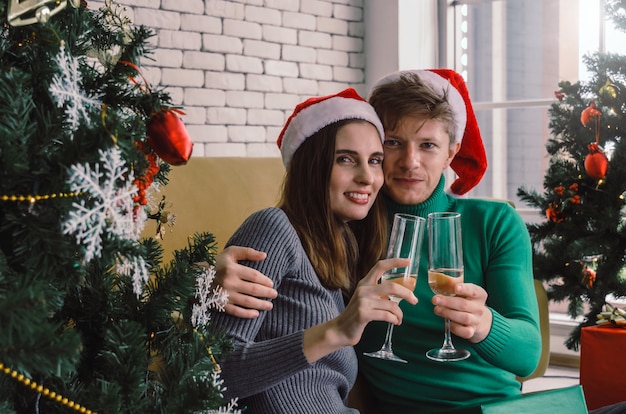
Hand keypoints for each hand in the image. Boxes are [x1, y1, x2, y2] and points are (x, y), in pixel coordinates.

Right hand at [214, 246, 277, 317]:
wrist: (194, 278)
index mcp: (232, 269)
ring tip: (270, 306)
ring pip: (248, 302)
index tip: (271, 284)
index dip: (265, 281)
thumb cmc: (216, 264)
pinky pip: (236, 312)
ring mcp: (224, 295)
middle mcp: (229, 282)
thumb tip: (265, 255)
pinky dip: (247, 314)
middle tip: (275, 295)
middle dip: (267, 293)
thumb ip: (247, 252)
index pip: (255, 276)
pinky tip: (256, 314)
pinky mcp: (220, 305)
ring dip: (261, 305)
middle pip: (254, 290)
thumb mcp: (230, 253)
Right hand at [303, 258, 417, 362]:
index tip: (407, 261)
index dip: (395, 262)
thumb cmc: (357, 315)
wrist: (341, 330)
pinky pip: (387, 315)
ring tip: (399, 319)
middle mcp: (364, 289)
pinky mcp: (363, 314)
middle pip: (392, 286)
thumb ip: (379, 293)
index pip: (380, 266)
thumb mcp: (366, 298)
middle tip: (415, 300)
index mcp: (365, 283)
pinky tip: (395, 322)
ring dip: (400, 314)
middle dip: (407, 294)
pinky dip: (394, 320)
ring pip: (392, 305)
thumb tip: (402, 292)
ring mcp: (363, 301)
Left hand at [431, 283, 492, 342]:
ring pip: (464, 318)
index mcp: (479, 295)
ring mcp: (476, 320)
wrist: (480, 320)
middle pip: (464, 305)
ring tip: (437, 309)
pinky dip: (454, 327)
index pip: (473, 290)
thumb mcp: (464, 292)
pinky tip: (446, 322)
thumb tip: (440, 281)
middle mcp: (479, 308)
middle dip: (448, 302)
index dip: (464, 289)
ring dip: (448, 313)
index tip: (455, 288)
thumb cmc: (467, 301)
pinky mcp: (471, 331)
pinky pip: (463, 331)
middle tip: (435, 299)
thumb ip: (454, 286)